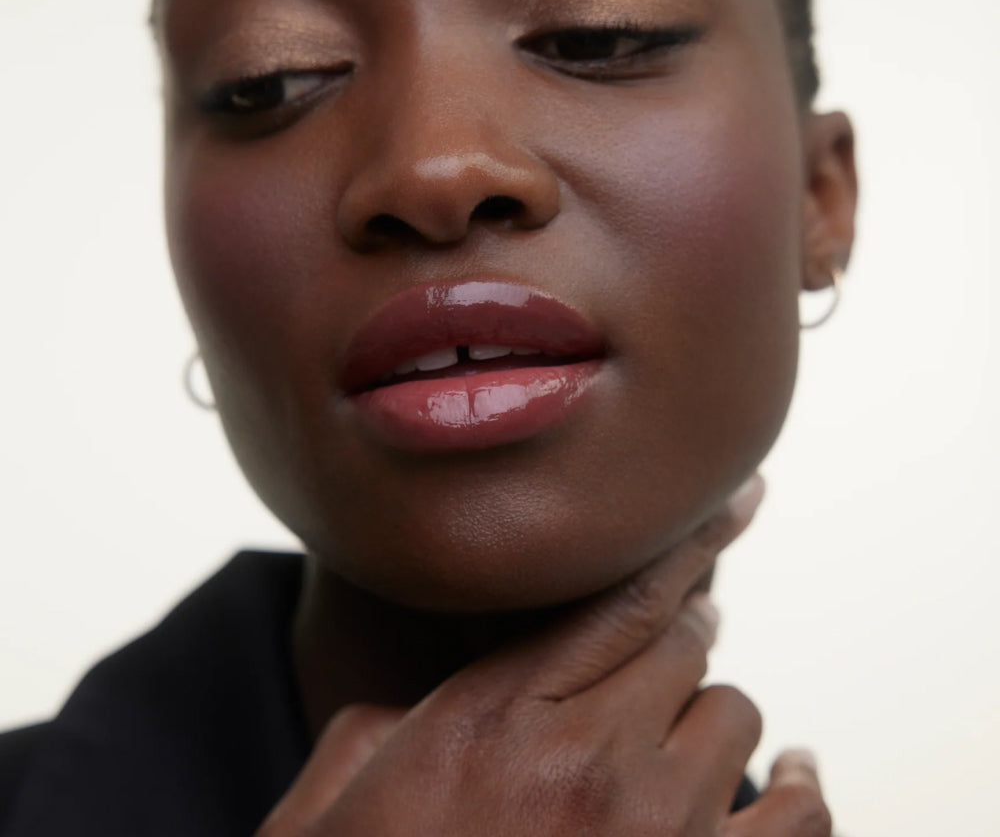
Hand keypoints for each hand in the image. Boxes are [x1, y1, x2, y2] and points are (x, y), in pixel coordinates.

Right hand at [258, 476, 830, 835]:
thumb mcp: (335, 799)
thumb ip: (377, 726)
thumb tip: (406, 707)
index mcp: (492, 717)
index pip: (618, 595)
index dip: (686, 542)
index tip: (731, 500)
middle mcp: (584, 759)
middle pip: (680, 641)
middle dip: (679, 631)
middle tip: (674, 633)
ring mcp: (655, 833)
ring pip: (734, 714)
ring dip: (712, 713)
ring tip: (696, 719)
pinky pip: (798, 818)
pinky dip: (804, 787)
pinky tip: (801, 773)